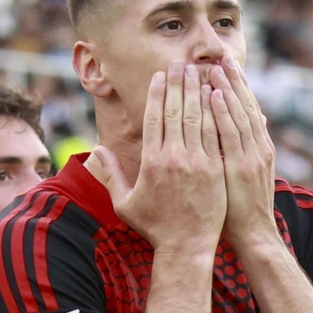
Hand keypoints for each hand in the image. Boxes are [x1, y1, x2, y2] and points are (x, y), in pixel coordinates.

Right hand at [85, 60, 224, 255]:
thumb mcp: (124, 203)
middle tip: (180, 63)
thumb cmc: (154, 227)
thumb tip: (96, 150)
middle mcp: (174, 158)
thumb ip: (110, 175)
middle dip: (178, 84)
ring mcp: (197, 163)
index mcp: (150, 163)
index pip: (154, 117)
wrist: (187, 248)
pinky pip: (214, 134)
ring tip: (198, 72)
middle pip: (175, 111)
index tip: (160, 76)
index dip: (157, 93)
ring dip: (197, 91)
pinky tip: (216, 96)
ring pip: (196, 118)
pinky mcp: (215, 169)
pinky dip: (214, 113)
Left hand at [208, 56, 276, 251]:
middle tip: (223, 56)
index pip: (249, 109)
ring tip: (217, 66)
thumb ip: (254, 145)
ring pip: (239, 114)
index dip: (240, 87)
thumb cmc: (246, 208)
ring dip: (228, 88)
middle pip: (246, 105)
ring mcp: (252, 156)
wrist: (255, 235)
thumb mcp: (254, 172)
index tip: (229, 66)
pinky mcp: (242, 167)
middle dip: (234, 80)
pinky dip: (224, 112)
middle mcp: (258, 148)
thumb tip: (256, 118)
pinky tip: (215, 94)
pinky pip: (230, 134)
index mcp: (260, 148)